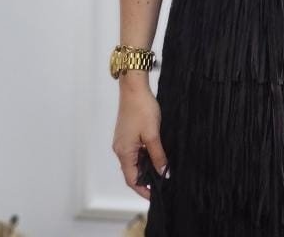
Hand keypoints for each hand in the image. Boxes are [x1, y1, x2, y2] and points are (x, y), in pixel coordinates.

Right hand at [112, 85, 167, 199]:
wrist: (134, 88)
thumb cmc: (141, 108)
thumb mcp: (153, 134)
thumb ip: (158, 155)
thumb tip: (163, 173)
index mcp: (124, 152)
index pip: (132, 180)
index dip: (143, 190)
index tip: (155, 195)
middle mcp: (120, 149)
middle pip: (132, 172)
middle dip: (146, 179)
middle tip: (162, 182)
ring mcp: (122, 141)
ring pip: (134, 161)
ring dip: (146, 167)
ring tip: (161, 169)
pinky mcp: (126, 134)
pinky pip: (134, 152)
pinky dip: (144, 156)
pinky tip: (156, 154)